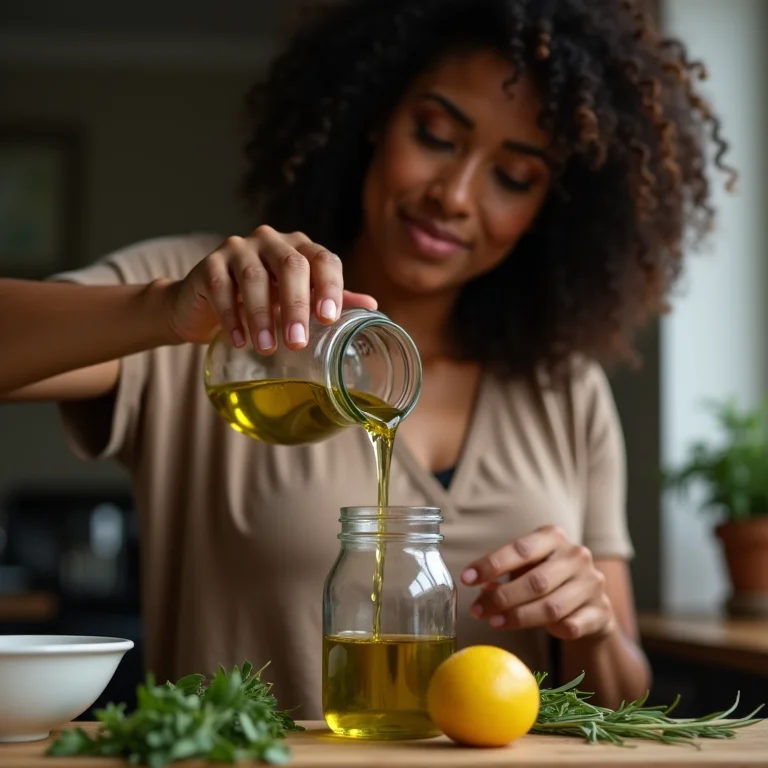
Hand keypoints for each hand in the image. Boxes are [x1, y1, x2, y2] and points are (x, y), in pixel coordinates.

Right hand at [165, 226, 376, 349]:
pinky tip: (239, 341)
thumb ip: (332, 301)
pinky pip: (221, 287)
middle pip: (290, 264)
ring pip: (254, 276)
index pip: (323, 259)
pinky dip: (231, 316)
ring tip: (267, 348)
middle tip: (297, 343)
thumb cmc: (263, 301)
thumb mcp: (298, 301)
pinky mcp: (209, 264)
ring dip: (261, 315)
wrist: (208, 304)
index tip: (329, 318)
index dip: (329, 286)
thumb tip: (373, 307)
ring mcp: (238, 249)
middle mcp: (271, 241)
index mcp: (300, 248)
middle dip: (296, 305)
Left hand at [461, 525, 615, 640]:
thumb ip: (505, 576)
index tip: (467, 578)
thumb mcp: (526, 568)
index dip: (491, 565)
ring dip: (518, 617)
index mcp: (553, 537)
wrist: (590, 601)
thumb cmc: (547, 578)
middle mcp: (576, 555)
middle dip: (502, 598)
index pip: (520, 549)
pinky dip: (553, 631)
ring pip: (551, 607)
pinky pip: (571, 626)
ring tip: (494, 622)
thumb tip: (482, 590)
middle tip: (477, 610)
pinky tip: (541, 632)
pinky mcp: (602, 611)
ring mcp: (592, 583)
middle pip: (535, 581)